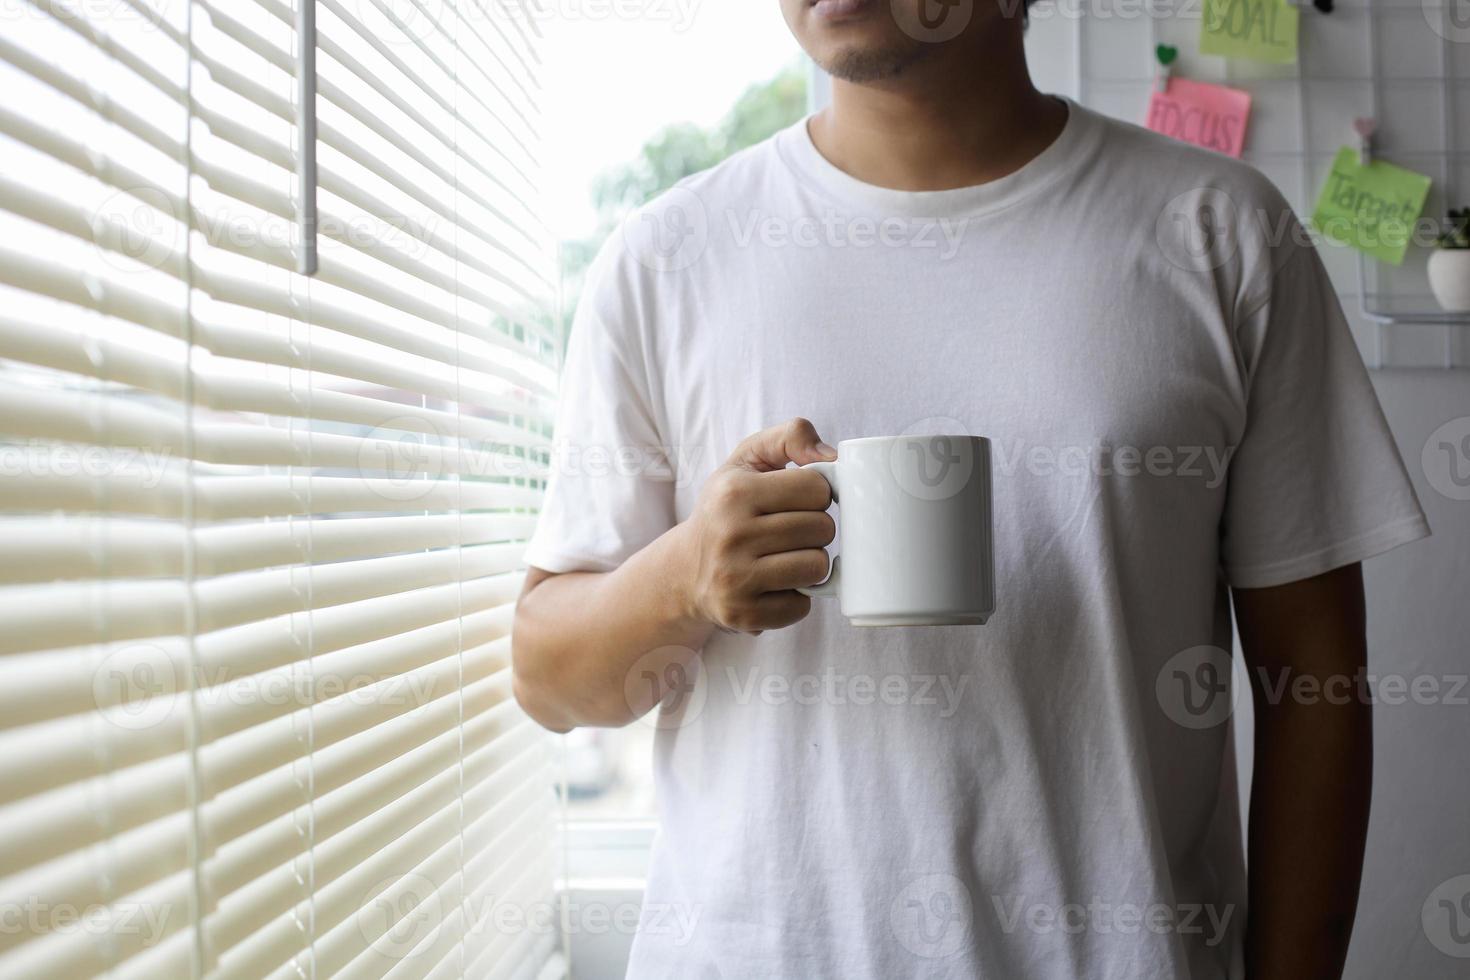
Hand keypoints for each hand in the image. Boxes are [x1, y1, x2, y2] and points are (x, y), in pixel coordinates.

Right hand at [674, 418, 837, 633]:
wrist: (685, 570)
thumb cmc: (727, 510)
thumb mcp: (746, 461)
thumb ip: (790, 437)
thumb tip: (832, 455)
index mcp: (734, 492)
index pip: (817, 488)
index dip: (816, 494)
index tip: (797, 501)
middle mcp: (731, 535)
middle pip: (822, 528)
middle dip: (815, 529)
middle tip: (791, 531)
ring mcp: (735, 579)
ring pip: (817, 567)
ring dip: (810, 563)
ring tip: (786, 557)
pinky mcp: (744, 615)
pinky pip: (802, 606)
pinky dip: (797, 597)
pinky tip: (776, 585)